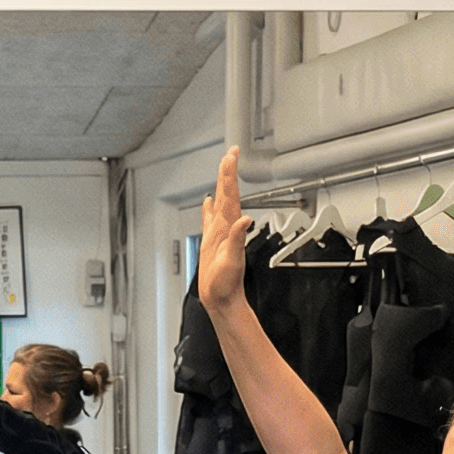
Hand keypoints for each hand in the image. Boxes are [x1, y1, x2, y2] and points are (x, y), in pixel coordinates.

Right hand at [198, 147, 256, 314]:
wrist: (222, 299)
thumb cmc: (226, 285)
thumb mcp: (232, 262)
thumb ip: (237, 240)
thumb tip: (245, 220)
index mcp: (229, 229)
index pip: (230, 196)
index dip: (230, 175)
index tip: (231, 157)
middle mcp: (226, 228)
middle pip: (226, 194)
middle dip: (228, 173)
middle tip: (231, 153)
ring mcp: (219, 234)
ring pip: (220, 203)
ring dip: (221, 185)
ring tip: (223, 168)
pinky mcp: (212, 242)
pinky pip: (210, 219)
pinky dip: (209, 208)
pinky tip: (209, 202)